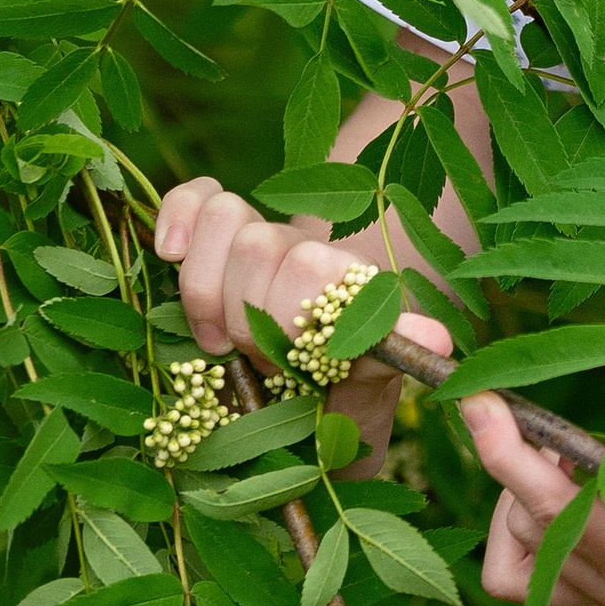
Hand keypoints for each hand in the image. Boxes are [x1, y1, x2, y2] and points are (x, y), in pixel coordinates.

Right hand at [153, 175, 451, 471]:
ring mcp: (260, 243)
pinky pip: (195, 199)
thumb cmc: (336, 406)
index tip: (295, 369)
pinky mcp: (214, 241)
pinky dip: (178, 217)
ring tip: (222, 344)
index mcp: (349, 286)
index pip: (316, 267)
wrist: (307, 407)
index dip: (291, 321)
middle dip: (250, 317)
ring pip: (227, 219)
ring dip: (210, 290)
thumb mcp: (368, 396)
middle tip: (264, 365)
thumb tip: (435, 337)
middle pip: (261, 243)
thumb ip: (391, 359)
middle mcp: (307, 256)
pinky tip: (170, 251)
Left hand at [462, 397, 604, 605]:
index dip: (500, 447)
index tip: (474, 398)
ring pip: (517, 554)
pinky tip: (575, 498)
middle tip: (562, 432)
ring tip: (575, 464)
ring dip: (527, 501)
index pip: (545, 500)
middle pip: (525, 521)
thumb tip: (546, 450)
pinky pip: (533, 576)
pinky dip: (537, 530)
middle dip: (525, 467)